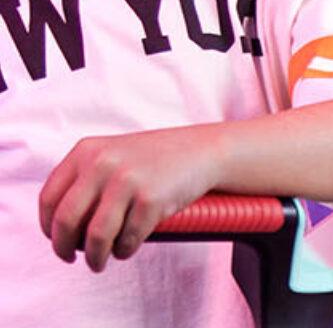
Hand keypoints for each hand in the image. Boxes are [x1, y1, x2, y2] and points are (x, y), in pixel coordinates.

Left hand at [38, 126, 223, 272]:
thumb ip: (85, 178)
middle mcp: (103, 163)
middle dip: (64, 247)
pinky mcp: (151, 199)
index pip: (49, 198)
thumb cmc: (156, 158)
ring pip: (96, 236)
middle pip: (66, 220)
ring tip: (99, 263)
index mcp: (86, 151)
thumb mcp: (113, 155)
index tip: (57, 240)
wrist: (203, 150)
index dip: (48, 227)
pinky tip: (126, 249)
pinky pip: (128, 238)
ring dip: (95, 257)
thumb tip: (61, 227)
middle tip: (71, 258)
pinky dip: (124, 250)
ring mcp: (128, 181)